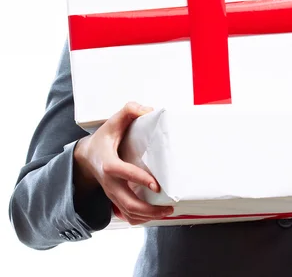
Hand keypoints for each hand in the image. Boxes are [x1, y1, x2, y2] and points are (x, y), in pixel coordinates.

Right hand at [74, 102, 173, 225]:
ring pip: (127, 212)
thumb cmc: (103, 138)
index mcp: (108, 163)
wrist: (85, 156)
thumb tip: (148, 110)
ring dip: (147, 217)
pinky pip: (126, 214)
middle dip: (148, 209)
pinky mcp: (114, 199)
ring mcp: (111, 193)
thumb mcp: (114, 121)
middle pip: (126, 202)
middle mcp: (109, 182)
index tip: (156, 185)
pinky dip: (139, 218)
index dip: (139, 180)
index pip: (123, 173)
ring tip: (167, 212)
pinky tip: (154, 215)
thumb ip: (129, 110)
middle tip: (169, 208)